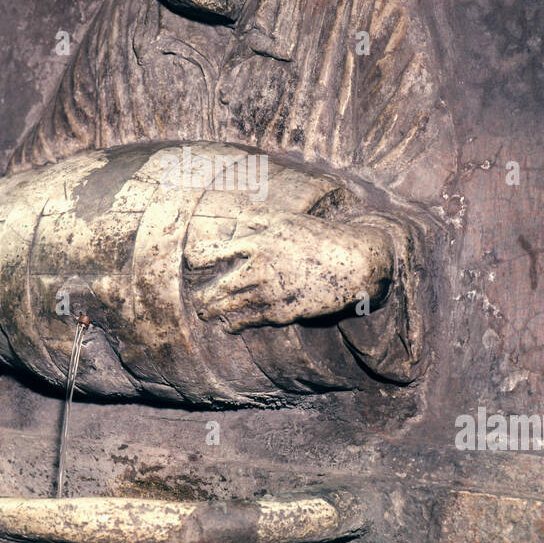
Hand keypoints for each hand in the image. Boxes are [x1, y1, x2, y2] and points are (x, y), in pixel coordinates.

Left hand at [184, 211, 393, 332]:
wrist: (352, 264)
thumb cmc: (320, 237)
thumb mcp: (288, 219)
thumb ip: (259, 218)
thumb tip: (237, 215)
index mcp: (258, 243)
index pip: (215, 252)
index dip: (199, 258)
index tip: (191, 261)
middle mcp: (260, 269)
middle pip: (220, 287)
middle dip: (205, 295)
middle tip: (197, 300)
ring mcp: (271, 293)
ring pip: (232, 306)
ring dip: (215, 311)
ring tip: (205, 313)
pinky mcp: (283, 312)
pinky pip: (253, 320)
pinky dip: (237, 324)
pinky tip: (229, 326)